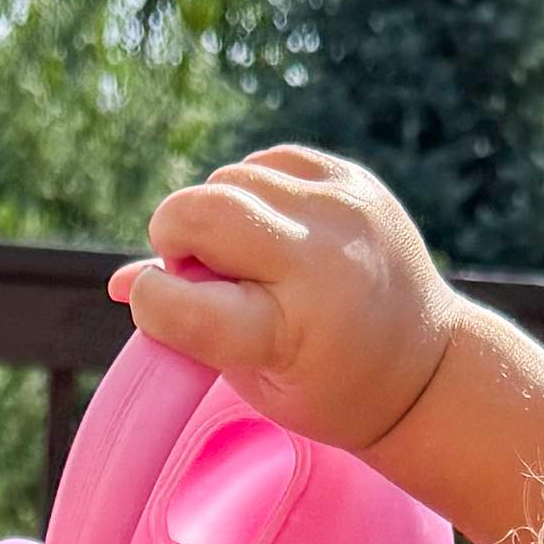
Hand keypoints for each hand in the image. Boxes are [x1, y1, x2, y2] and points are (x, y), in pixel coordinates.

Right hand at [111, 148, 454, 458]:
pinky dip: (255, 192)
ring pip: (231, 178)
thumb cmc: (324, 384)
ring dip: (218, 215)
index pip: (183, 301)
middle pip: (202, 210)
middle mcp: (321, 260)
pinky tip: (272, 232)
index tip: (159, 302)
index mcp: (290, 332)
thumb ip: (186, 327)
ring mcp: (343, 210)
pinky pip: (270, 160)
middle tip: (196, 271)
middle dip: (175, 236)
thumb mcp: (252, 379)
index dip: (153, 300)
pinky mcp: (355, 180)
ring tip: (247, 259)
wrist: (424, 368)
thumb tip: (119, 282)